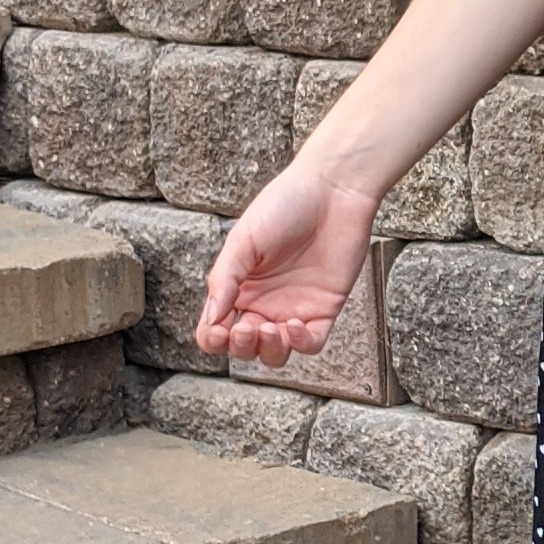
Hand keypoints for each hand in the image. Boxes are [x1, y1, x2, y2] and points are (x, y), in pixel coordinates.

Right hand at [196, 158, 384, 364]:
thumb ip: (225, 280)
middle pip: (244, 347)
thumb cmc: (284, 205)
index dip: (213, 338)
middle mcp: (264, 302)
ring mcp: (294, 308)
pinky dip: (300, 343)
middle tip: (244, 329)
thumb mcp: (243, 240)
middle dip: (241, 347)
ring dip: (268, 351)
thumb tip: (212, 319)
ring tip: (269, 328)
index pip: (216, 328)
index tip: (218, 330)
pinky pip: (311, 343)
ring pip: (276, 353)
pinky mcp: (324, 308)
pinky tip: (294, 325)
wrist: (332, 190)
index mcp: (238, 287)